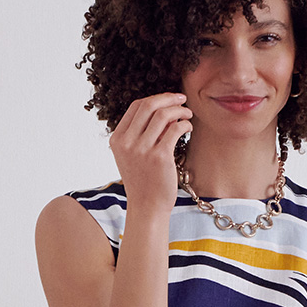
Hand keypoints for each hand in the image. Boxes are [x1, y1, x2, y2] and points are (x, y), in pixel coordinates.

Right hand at [108, 92, 192, 213]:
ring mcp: (142, 150)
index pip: (136, 107)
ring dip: (179, 110)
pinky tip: (188, 127)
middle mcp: (127, 143)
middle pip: (149, 106)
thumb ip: (141, 134)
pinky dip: (185, 124)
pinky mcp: (159, 157)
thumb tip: (164, 110)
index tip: (169, 99)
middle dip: (168, 98)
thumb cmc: (143, 182)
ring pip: (163, 115)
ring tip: (188, 114)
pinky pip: (175, 129)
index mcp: (117, 139)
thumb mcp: (133, 156)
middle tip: (182, 99)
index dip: (155, 98)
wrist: (147, 208)